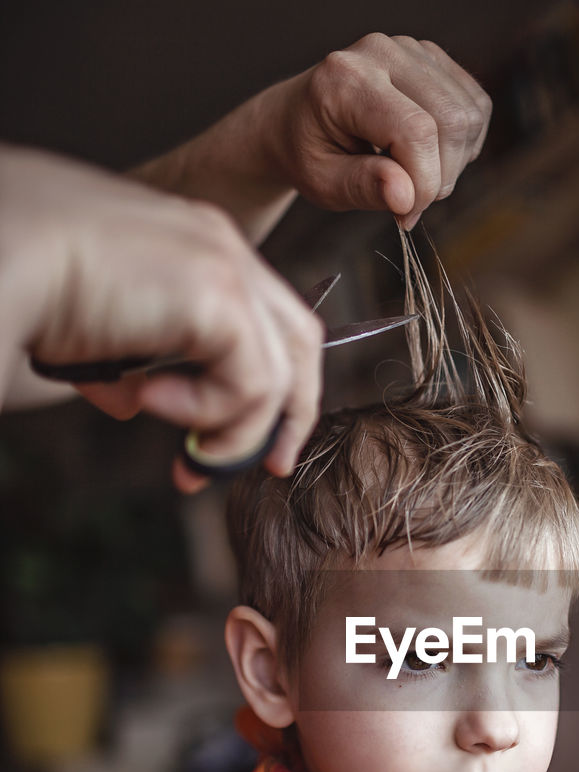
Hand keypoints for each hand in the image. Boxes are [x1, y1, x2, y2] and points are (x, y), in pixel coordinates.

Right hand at [1, 146, 322, 490]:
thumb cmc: (20, 280)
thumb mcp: (88, 330)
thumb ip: (124, 364)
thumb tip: (131, 404)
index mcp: (194, 245)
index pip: (264, 321)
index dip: (268, 388)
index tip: (238, 440)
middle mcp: (220, 247)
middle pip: (300, 343)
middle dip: (290, 416)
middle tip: (269, 469)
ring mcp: (225, 266)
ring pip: (280, 374)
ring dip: (237, 434)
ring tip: (185, 455)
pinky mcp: (220, 296)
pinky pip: (251, 385)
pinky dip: (209, 415)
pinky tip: (149, 402)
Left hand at [271, 35, 491, 229]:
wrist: (296, 120)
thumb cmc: (308, 153)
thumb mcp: (323, 183)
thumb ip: (363, 188)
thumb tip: (406, 198)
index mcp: (346, 80)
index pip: (416, 131)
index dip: (425, 184)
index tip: (405, 215)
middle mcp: (382, 53)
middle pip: (451, 121)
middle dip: (442, 177)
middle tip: (410, 202)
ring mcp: (410, 49)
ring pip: (469, 115)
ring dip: (454, 163)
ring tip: (415, 177)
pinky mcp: (431, 58)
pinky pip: (475, 106)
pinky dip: (463, 143)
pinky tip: (431, 155)